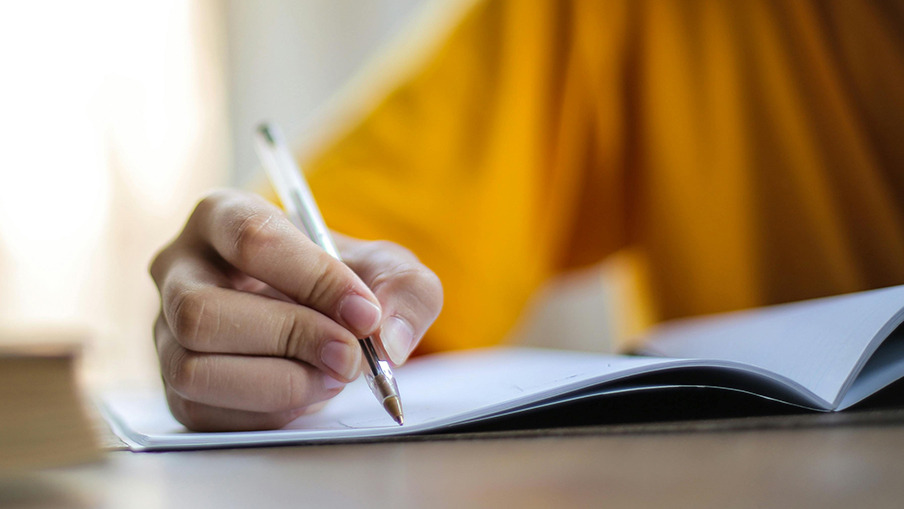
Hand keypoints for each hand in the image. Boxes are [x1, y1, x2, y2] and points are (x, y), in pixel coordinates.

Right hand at [149, 189, 442, 430]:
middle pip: (203, 312)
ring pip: (193, 368)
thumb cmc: (344, 282)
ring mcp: (166, 331)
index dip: (312, 279)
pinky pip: (203, 412)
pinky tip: (306, 393)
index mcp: (223, 215)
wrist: (322, 320)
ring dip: (278, 383)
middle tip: (350, 356)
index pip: (251, 239)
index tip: (364, 313)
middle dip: (288, 339)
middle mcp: (178, 269)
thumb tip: (389, 340)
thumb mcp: (389, 271)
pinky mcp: (175, 387)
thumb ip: (406, 291)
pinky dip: (267, 412)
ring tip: (332, 377)